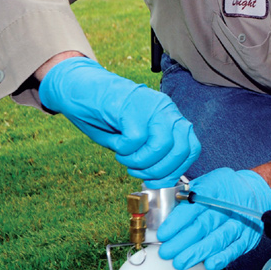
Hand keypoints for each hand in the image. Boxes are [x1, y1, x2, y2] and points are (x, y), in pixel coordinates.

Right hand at [38, 56, 199, 187]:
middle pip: (180, 149)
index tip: (157, 180)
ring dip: (140, 161)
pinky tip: (115, 142)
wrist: (79, 88)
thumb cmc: (106, 116)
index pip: (191, 148)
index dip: (176, 170)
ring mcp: (151, 106)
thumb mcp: (136, 137)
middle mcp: (166, 109)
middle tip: (136, 171)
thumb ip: (153, 154)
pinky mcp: (131, 106)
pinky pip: (135, 139)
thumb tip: (161, 181)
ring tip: (123, 157)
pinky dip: (123, 149)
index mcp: (170, 117)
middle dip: (158, 171)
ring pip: (162, 146)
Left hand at [157, 168, 270, 269]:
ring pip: (218, 239)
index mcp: (215, 187)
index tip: (163, 234)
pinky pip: (235, 248)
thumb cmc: (225, 190)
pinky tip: (209, 264)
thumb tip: (161, 215)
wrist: (258, 191)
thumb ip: (186, 196)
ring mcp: (241, 222)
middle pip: (204, 225)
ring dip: (198, 252)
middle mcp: (230, 204)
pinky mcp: (249, 236)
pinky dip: (222, 257)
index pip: (193, 206)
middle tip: (167, 252)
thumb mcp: (206, 183)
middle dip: (182, 241)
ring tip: (181, 262)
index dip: (177, 222)